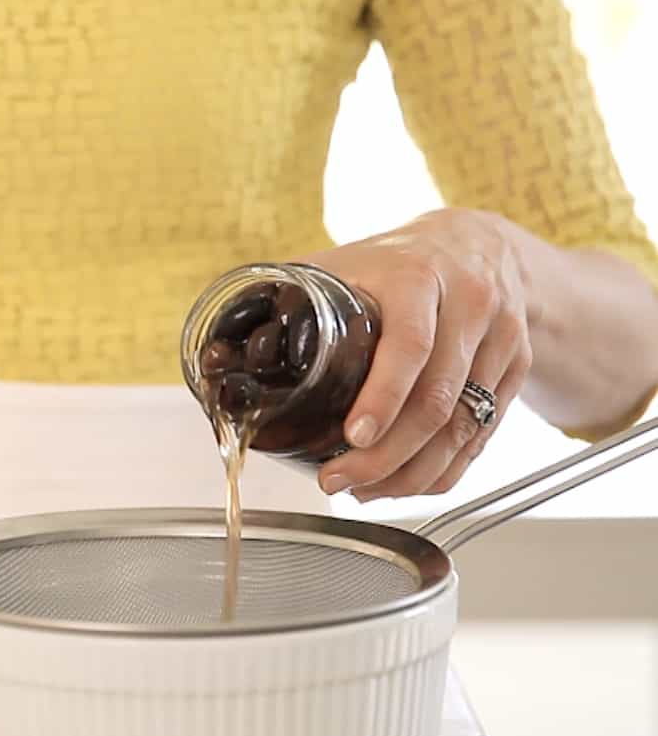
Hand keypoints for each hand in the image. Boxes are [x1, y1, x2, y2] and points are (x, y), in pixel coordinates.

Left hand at [300, 209, 535, 500]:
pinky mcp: (516, 371)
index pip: (410, 345)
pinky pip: (483, 435)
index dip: (383, 397)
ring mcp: (501, 341)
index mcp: (421, 277)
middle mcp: (471, 307)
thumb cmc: (394, 260)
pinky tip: (404, 485)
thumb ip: (286, 299)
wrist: (478, 244)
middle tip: (337, 480)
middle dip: (386, 455)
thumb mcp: (343, 264)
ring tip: (362, 491)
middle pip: (438, 400)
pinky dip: (444, 470)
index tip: (352, 437)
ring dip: (411, 473)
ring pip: (464, 427)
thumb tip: (219, 348)